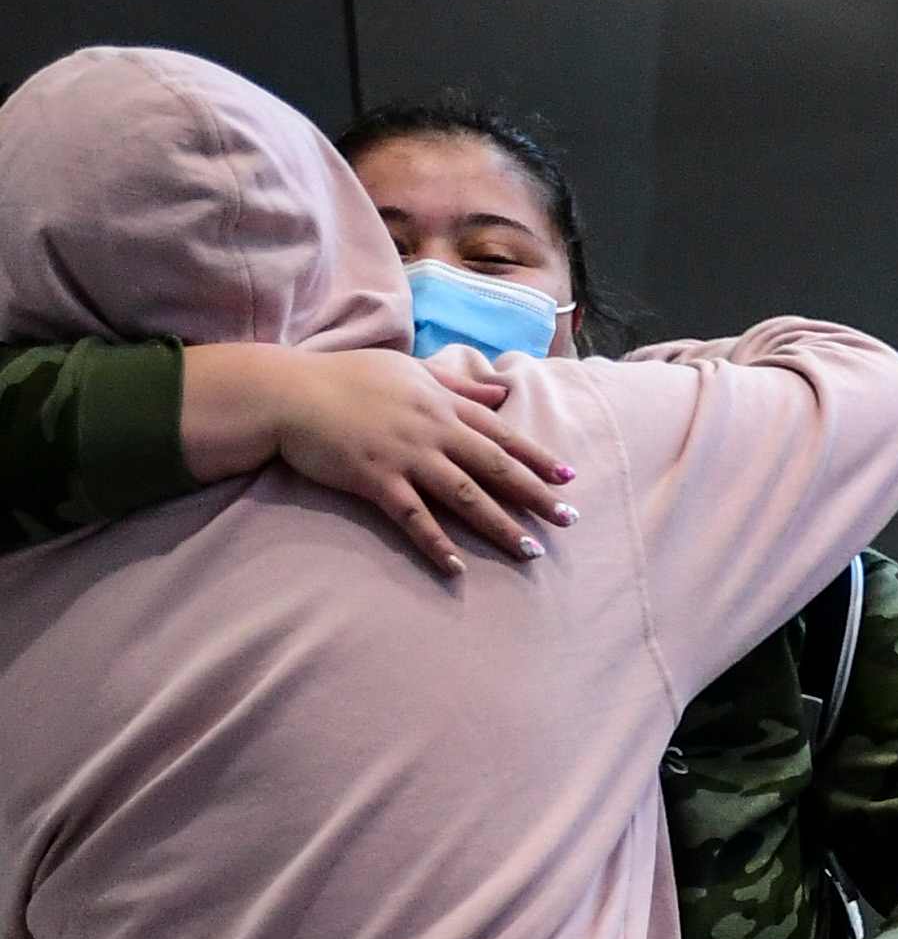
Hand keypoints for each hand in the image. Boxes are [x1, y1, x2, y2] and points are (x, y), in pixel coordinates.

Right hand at [260, 346, 577, 572]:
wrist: (286, 392)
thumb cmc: (345, 377)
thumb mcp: (407, 370)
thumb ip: (455, 385)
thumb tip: (499, 393)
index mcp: (441, 404)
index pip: (500, 433)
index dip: (537, 457)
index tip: (570, 478)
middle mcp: (432, 431)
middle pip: (495, 467)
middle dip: (536, 495)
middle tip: (569, 520)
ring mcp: (405, 457)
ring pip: (465, 496)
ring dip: (500, 526)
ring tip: (531, 551)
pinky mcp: (375, 480)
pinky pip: (413, 518)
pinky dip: (437, 544)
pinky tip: (458, 568)